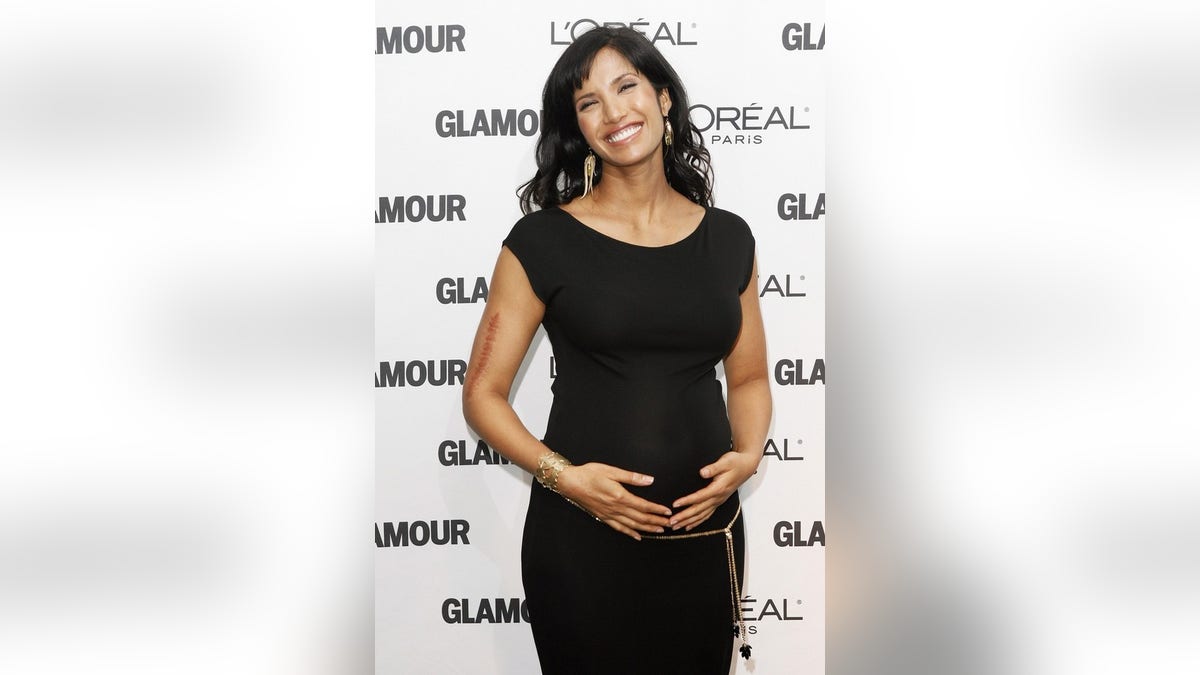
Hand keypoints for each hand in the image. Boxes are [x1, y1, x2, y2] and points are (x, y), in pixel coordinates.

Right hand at [555, 462, 673, 540]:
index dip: (657, 509)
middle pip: (640, 518)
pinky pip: (619, 528)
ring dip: (647, 528)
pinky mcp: (603, 517)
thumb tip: (650, 480)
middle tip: (669, 524)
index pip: (643, 506)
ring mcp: (609, 515)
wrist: (570, 483)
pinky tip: (638, 536)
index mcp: (620, 496)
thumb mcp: (611, 471)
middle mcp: (615, 508)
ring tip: (659, 530)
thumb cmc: (589, 474)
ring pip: (632, 525)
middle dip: (656, 521)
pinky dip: (630, 532)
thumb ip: (632, 477)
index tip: (667, 511)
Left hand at [670, 451, 759, 530]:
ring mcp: (718, 501)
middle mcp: (718, 498)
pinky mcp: (718, 502)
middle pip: (699, 510)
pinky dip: (697, 522)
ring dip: (688, 522)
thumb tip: (702, 472)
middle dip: (684, 517)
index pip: (700, 497)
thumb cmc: (735, 463)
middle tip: (671, 522)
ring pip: (702, 515)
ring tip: (676, 526)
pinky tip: (688, 526)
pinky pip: (706, 515)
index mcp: (718, 488)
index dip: (687, 501)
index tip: (675, 504)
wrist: (746, 467)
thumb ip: (713, 468)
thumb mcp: (725, 462)